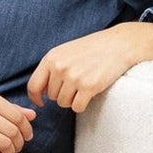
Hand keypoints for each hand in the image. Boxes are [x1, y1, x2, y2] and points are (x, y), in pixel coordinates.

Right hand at [0, 88, 34, 152]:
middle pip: (12, 132)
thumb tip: (33, 115)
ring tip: (10, 151)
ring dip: (11, 151)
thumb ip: (11, 108)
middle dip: (20, 142)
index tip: (27, 135)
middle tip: (19, 145)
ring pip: (4, 144)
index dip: (27, 129)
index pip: (17, 116)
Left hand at [28, 20, 152, 114]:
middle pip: (52, 97)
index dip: (36, 97)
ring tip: (84, 86)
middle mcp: (60, 67)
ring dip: (73, 99)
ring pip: (64, 103)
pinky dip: (83, 104)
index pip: (33, 85)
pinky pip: (77, 107)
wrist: (118, 44)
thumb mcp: (66, 52)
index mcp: (51, 58)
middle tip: (77, 84)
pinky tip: (90, 93)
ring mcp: (74, 77)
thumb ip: (52, 68)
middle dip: (62, 94)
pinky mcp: (88, 87)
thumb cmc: (92, 48)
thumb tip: (40, 92)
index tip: (42, 102)